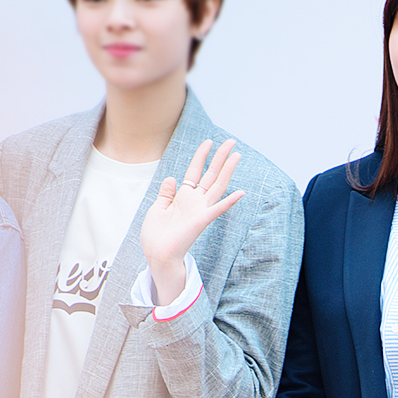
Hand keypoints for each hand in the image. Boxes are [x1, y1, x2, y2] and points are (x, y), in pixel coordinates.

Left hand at [140, 138, 243, 303]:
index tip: (208, 142)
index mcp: (184, 198)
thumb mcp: (157, 209)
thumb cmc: (156, 236)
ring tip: (237, 155)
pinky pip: (218, 209)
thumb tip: (172, 179)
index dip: (201, 156)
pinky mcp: (202, 221)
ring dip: (228, 170)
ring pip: (218, 186)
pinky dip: (229, 201)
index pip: (195, 172)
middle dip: (221, 158)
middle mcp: (195, 202)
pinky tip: (241, 192)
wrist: (157, 254)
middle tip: (231, 142)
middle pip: (211, 175)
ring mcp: (200, 211)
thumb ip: (166, 194)